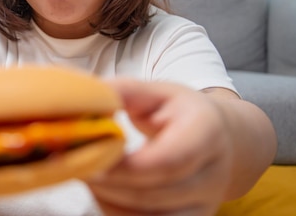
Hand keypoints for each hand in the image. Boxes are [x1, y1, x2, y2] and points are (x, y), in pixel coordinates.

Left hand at [87, 80, 236, 215]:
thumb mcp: (156, 92)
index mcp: (206, 133)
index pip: (168, 161)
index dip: (126, 168)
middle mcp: (213, 174)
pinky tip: (102, 192)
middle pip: (155, 194)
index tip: (90, 159)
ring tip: (87, 176)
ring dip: (109, 202)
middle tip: (75, 166)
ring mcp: (205, 205)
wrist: (220, 138)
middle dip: (109, 185)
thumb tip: (87, 96)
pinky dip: (118, 213)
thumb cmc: (180, 112)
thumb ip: (122, 93)